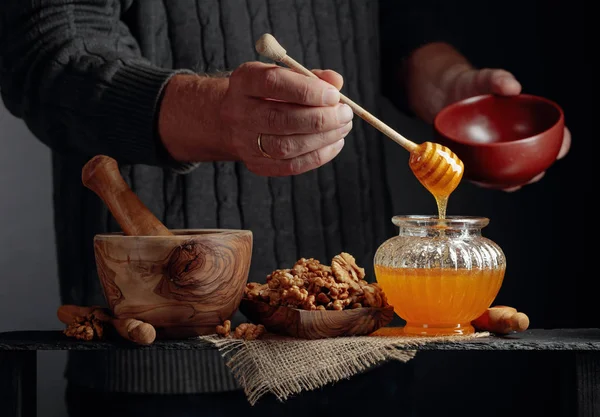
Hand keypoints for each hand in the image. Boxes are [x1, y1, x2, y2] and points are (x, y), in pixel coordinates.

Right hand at [159, 62, 352, 176]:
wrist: (232, 120)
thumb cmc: (266, 93)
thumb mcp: (282, 75)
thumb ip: (310, 77)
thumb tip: (335, 82)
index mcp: (244, 82)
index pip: (273, 83)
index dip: (307, 90)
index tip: (334, 95)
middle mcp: (239, 113)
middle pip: (280, 119)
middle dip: (320, 118)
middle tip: (345, 114)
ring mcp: (245, 142)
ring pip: (286, 146)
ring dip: (322, 138)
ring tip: (343, 127)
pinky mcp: (256, 164)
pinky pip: (290, 166)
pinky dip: (318, 156)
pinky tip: (334, 144)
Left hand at [448, 67, 570, 190]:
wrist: (442, 93)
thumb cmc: (469, 85)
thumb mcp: (484, 78)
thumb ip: (498, 79)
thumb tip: (513, 87)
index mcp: (523, 120)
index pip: (550, 133)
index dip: (560, 142)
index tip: (561, 150)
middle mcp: (512, 138)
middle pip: (533, 158)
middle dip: (537, 170)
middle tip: (533, 174)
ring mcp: (494, 150)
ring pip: (510, 171)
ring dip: (514, 181)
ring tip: (512, 184)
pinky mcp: (476, 159)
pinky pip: (485, 174)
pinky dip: (487, 180)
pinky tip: (486, 183)